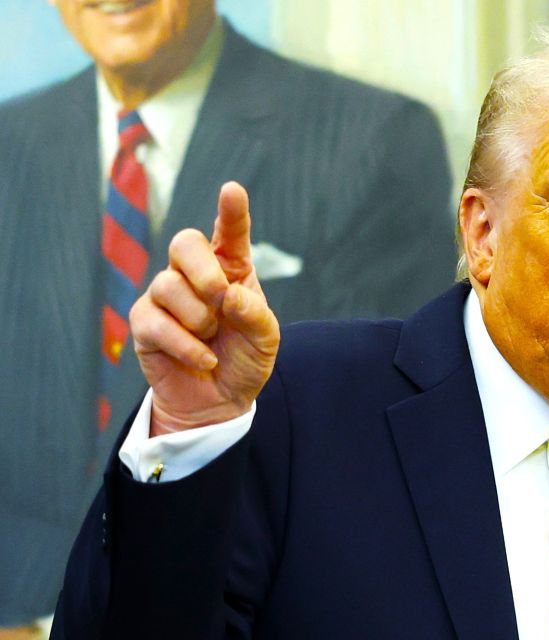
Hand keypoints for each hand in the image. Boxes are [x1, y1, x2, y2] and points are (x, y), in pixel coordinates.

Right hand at [131, 182, 279, 435]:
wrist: (220, 400)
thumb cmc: (244, 358)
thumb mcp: (265, 339)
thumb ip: (255, 313)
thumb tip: (228, 295)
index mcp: (230, 269)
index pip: (229, 233)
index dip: (231, 211)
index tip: (232, 190)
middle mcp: (195, 274)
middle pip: (184, 243)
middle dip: (203, 270)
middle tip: (220, 298)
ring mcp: (165, 296)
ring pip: (168, 285)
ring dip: (198, 318)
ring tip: (212, 337)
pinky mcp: (144, 322)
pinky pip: (156, 322)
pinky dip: (186, 345)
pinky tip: (204, 357)